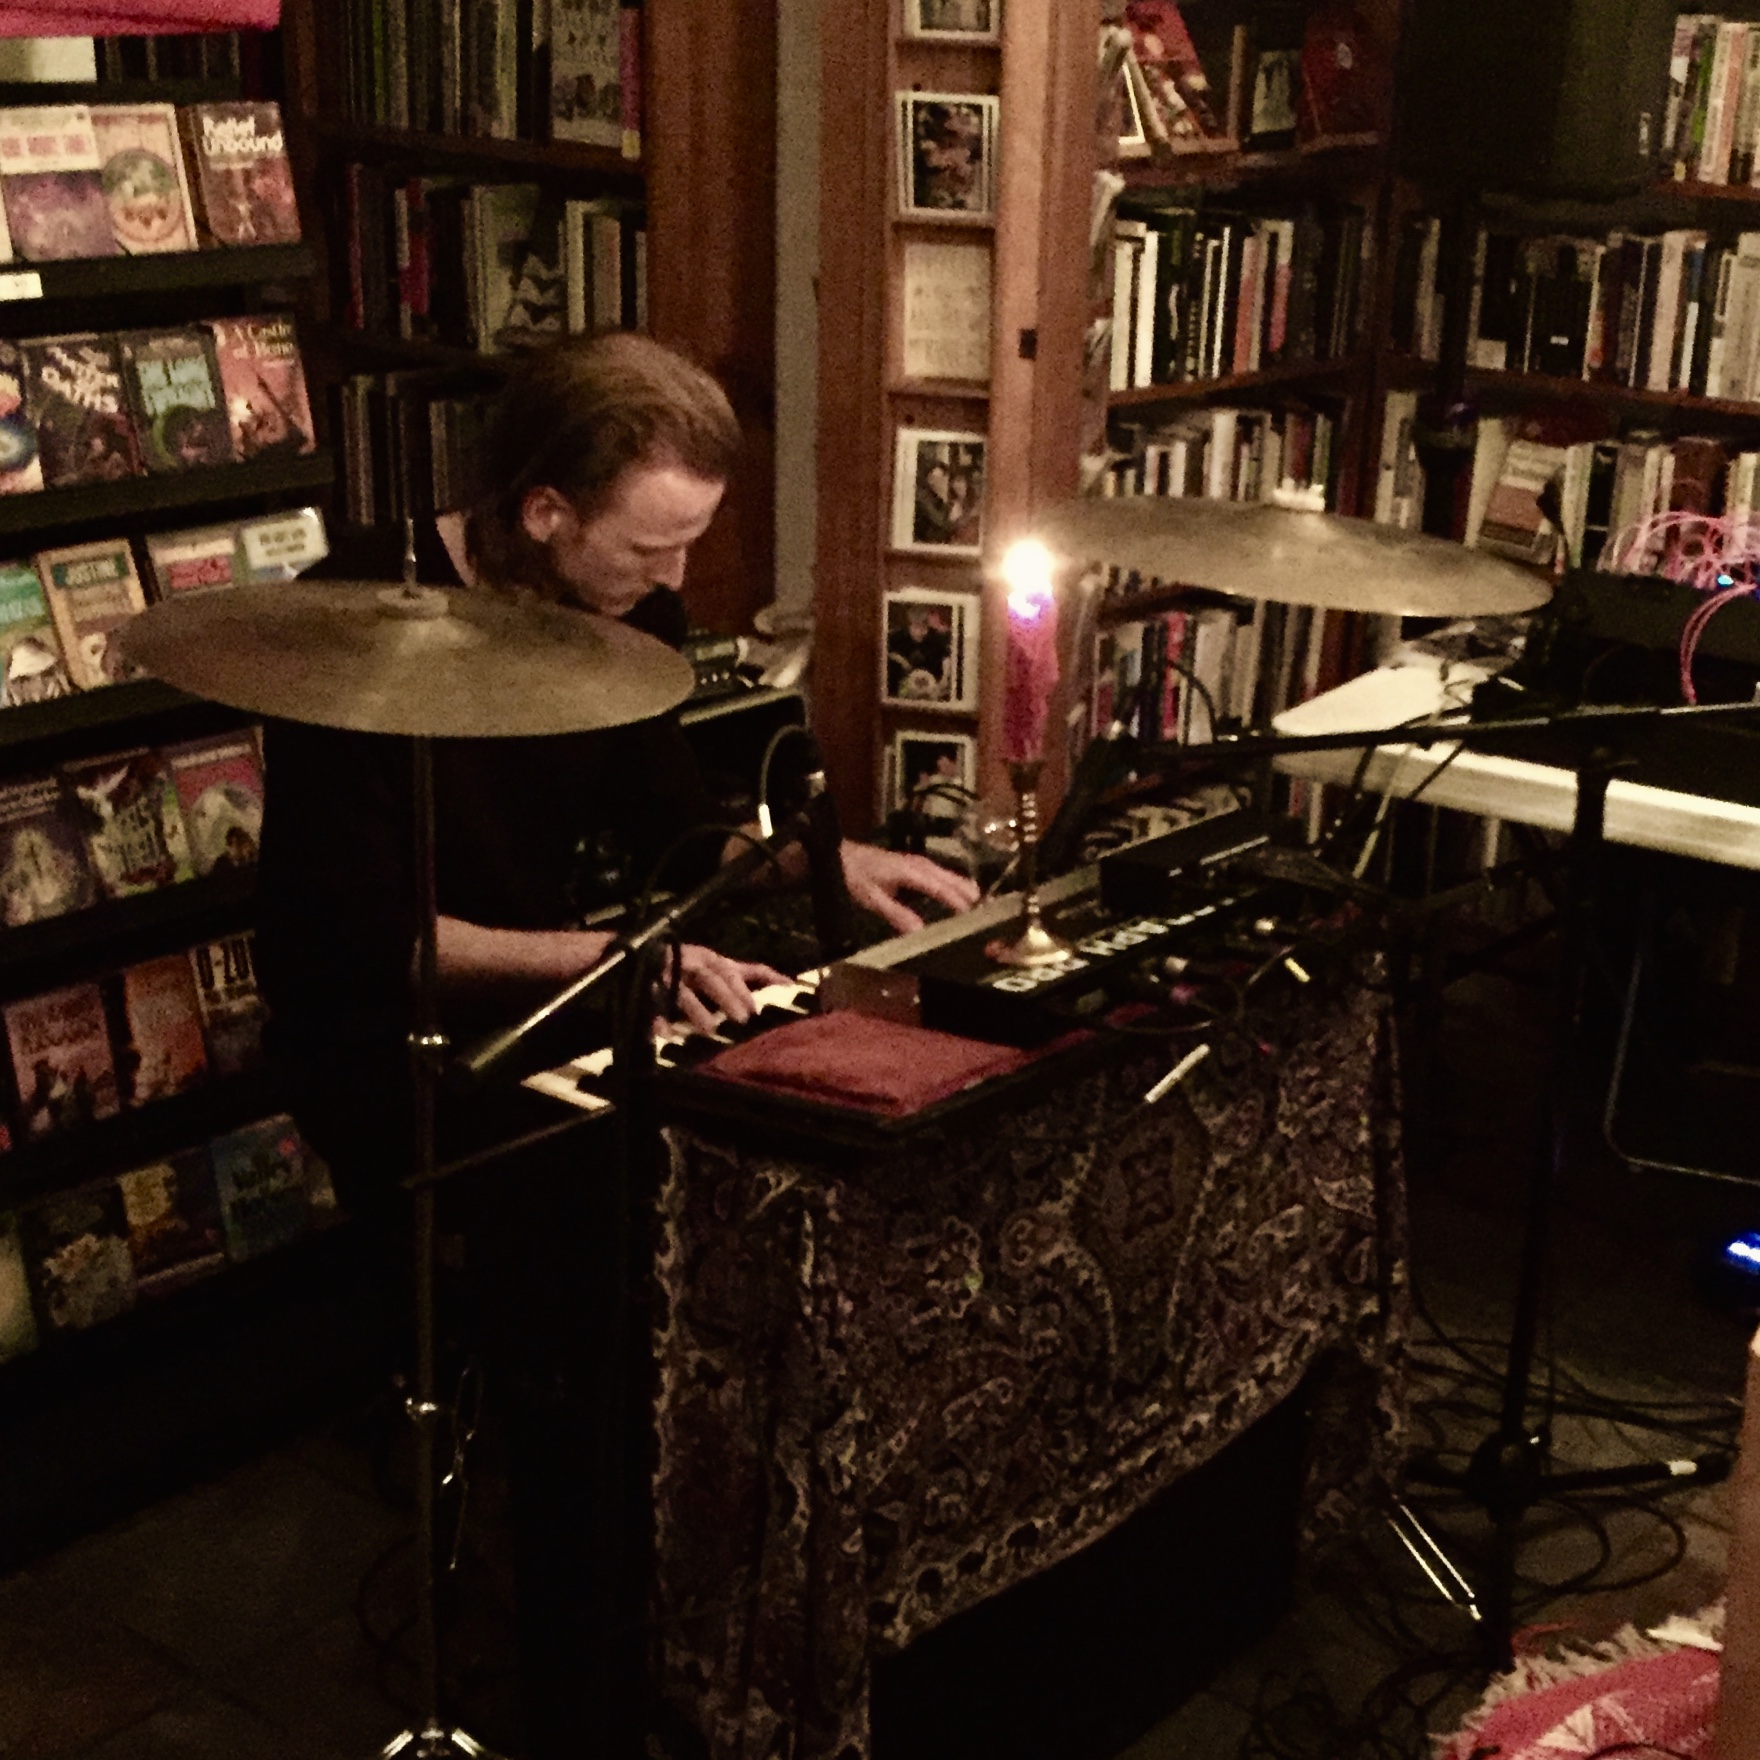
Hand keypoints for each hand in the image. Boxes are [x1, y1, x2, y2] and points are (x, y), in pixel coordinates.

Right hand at [661, 943, 790, 1032]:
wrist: (649, 958)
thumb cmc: (697, 966)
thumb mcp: (722, 967)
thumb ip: (753, 975)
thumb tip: (789, 983)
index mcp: (708, 958)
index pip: (728, 971)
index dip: (741, 989)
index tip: (755, 1010)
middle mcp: (689, 964)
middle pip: (710, 979)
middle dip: (726, 997)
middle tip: (742, 1019)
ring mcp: (667, 977)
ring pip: (683, 993)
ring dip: (697, 1010)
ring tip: (710, 1030)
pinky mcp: (649, 991)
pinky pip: (654, 1006)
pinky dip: (659, 1020)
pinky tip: (667, 1034)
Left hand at [839, 839, 979, 935]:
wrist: (840, 855)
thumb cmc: (855, 876)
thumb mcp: (872, 898)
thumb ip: (896, 913)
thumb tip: (920, 932)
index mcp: (911, 871)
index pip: (940, 887)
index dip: (957, 901)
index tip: (972, 916)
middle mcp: (919, 864)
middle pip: (949, 878)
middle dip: (968, 893)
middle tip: (987, 911)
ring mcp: (918, 863)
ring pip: (947, 875)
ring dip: (963, 887)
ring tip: (980, 903)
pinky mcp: (915, 866)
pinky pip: (940, 875)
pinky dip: (952, 884)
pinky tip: (958, 893)